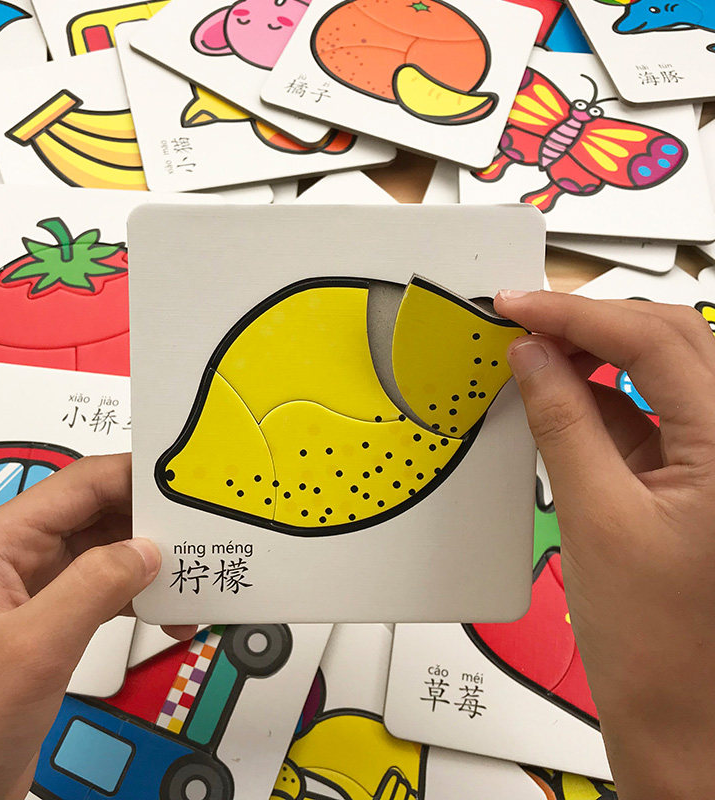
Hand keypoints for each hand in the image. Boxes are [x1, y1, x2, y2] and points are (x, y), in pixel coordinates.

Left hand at [0, 453, 195, 799]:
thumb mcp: (34, 647)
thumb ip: (94, 586)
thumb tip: (147, 550)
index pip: (79, 484)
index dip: (135, 476)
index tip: (184, 481)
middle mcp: (16, 555)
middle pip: (98, 513)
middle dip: (151, 523)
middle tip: (200, 532)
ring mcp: (36, 588)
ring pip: (108, 551)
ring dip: (152, 564)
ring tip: (193, 576)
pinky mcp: (53, 619)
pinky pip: (108, 588)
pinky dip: (143, 597)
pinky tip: (171, 615)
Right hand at [495, 290, 714, 799]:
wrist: (684, 717)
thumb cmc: (660, 647)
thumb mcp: (594, 517)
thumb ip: (562, 423)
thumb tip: (531, 359)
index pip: (656, 343)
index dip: (578, 315)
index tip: (521, 306)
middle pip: (672, 340)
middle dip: (592, 324)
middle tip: (525, 320)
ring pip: (665, 371)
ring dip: (598, 356)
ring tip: (537, 351)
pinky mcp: (700, 476)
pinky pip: (652, 412)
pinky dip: (603, 395)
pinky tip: (561, 392)